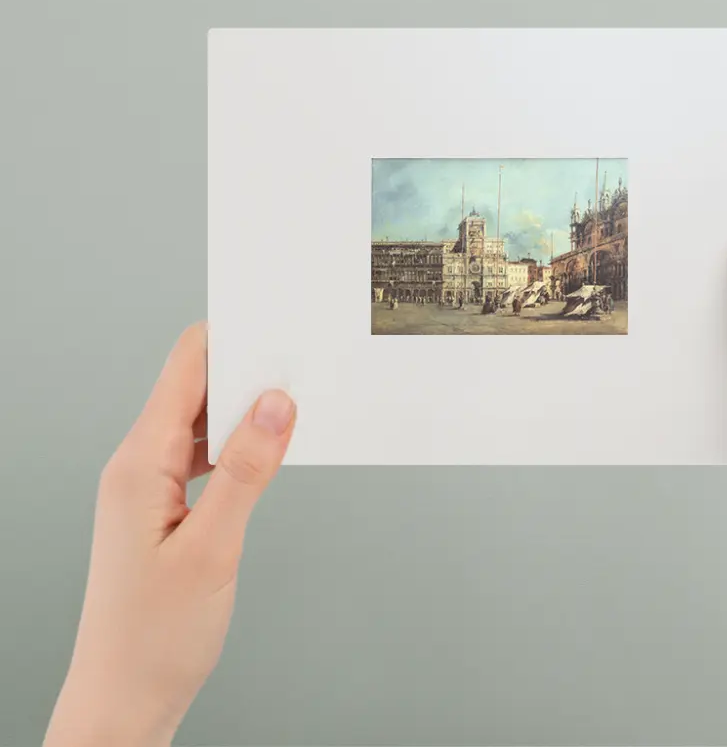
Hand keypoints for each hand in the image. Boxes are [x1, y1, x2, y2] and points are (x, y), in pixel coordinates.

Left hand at [44, 323, 295, 746]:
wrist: (123, 698)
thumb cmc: (155, 635)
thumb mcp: (213, 548)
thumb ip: (247, 470)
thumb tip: (276, 404)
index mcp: (138, 463)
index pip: (185, 368)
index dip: (231, 338)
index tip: (278, 328)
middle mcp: (137, 464)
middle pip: (195, 386)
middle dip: (248, 371)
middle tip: (302, 369)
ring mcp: (148, 483)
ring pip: (202, 420)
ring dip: (245, 411)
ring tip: (293, 409)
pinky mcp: (163, 503)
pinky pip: (203, 453)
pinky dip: (238, 445)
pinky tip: (268, 453)